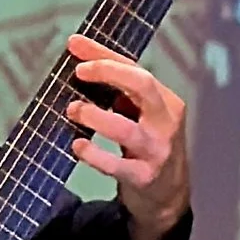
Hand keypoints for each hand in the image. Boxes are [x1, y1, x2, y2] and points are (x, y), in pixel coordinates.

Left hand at [62, 34, 188, 239]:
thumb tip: (77, 49)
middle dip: (108, 72)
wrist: (167, 194)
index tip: (75, 45)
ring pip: (125, 129)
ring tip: (72, 110)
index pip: (136, 69)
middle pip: (142, 85)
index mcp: (166, 101)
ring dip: (94, 116)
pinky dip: (93, 155)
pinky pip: (115, 165)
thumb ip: (113, 85)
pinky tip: (77, 145)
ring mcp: (157, 151)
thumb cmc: (146, 144)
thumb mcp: (139, 113)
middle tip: (79, 72)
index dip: (104, 55)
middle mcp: (165, 122)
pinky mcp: (143, 177)